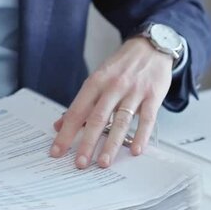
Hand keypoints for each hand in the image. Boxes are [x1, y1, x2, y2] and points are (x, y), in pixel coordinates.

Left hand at [50, 37, 171, 167]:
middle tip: (80, 163)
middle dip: (87, 143)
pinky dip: (141, 135)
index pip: (77, 111)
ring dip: (112, 144)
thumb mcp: (97, 79)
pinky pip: (147, 119)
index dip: (66, 132)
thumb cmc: (121, 66)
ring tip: (104, 162)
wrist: (150, 46)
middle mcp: (113, 86)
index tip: (58, 151)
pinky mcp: (153, 95)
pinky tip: (135, 150)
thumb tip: (59, 124)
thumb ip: (81, 103)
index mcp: (96, 82)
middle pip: (97, 118)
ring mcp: (134, 91)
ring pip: (121, 121)